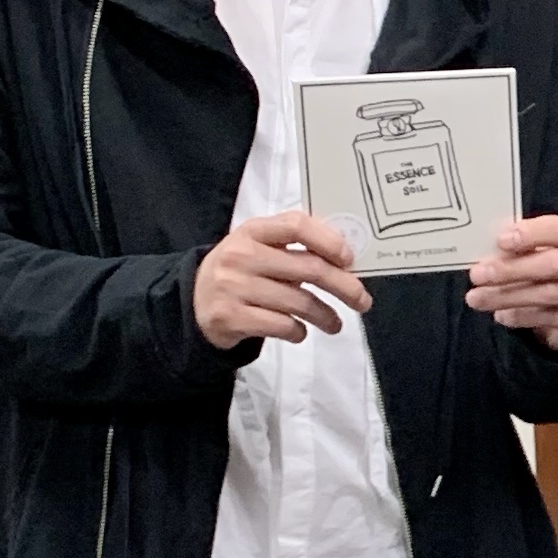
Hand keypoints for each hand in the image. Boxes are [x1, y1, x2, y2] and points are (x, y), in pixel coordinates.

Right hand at [195, 211, 370, 348]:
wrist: (195, 302)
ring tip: (335, 323)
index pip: (296, 225)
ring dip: (326, 316)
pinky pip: (282, 326)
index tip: (350, 259)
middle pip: (309, 269)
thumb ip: (296, 247)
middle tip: (362, 300)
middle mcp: (241, 255)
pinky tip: (300, 331)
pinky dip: (299, 331)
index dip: (329, 241)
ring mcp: (233, 286)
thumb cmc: (243, 272)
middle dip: (345, 287)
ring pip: (300, 303)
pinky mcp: (230, 317)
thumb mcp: (261, 249)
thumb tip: (348, 259)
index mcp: (252, 231)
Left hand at [467, 215, 557, 353]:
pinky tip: (502, 315)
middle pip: (554, 264)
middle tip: (478, 275)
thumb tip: (486, 252)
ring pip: (549, 294)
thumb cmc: (550, 278)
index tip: (501, 241)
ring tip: (478, 298)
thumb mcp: (537, 256)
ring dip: (508, 296)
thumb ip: (519, 250)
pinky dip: (521, 316)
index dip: (532, 234)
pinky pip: (551, 318)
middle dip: (511, 269)